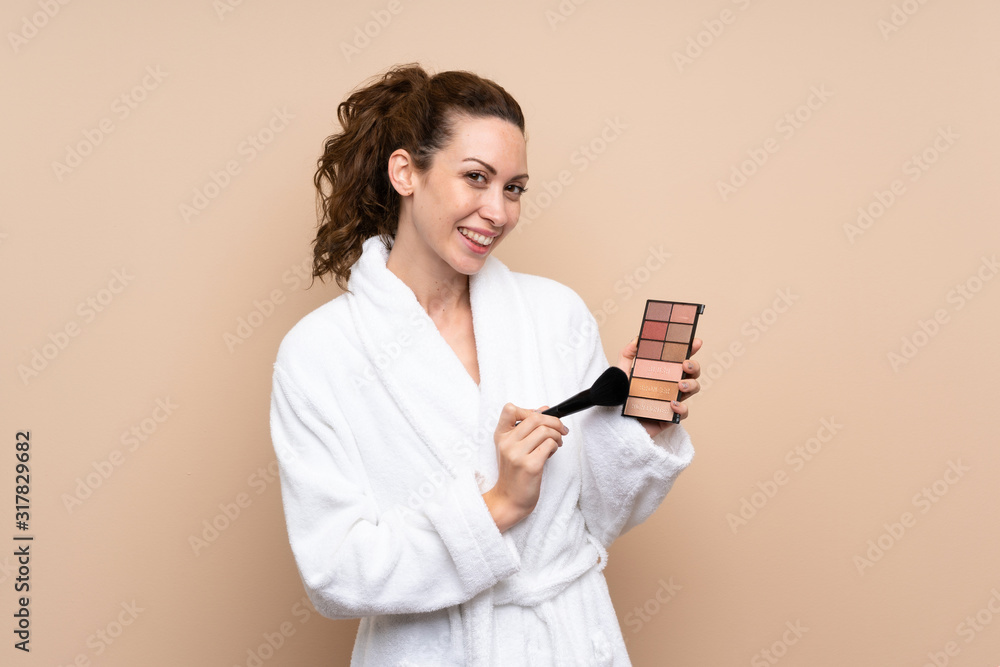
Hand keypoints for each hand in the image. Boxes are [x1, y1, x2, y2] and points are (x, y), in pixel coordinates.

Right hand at [482, 403, 566, 531]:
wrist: (509, 499)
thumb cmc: (515, 472)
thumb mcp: (515, 447)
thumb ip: (527, 427)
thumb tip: (544, 408)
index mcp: (501, 436)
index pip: (510, 409)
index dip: (529, 410)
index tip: (540, 419)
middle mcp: (507, 443)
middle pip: (535, 418)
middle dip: (554, 422)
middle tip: (561, 430)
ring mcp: (517, 455)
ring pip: (545, 431)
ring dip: (557, 435)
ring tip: (557, 444)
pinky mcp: (530, 466)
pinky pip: (549, 445)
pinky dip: (555, 446)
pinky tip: (552, 453)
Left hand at [617, 337, 702, 435]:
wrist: (613, 422)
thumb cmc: (619, 397)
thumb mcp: (621, 372)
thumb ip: (628, 354)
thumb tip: (638, 338)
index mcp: (662, 373)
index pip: (679, 358)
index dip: (690, 349)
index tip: (695, 342)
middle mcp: (669, 385)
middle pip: (692, 373)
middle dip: (694, 366)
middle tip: (686, 365)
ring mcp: (671, 401)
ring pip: (692, 390)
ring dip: (691, 384)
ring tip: (680, 384)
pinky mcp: (670, 417)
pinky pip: (684, 412)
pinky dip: (682, 407)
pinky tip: (672, 404)